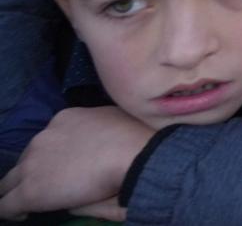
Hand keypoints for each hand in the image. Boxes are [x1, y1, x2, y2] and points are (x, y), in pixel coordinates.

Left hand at [0, 106, 151, 219]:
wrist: (134, 154)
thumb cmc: (136, 137)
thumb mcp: (113, 123)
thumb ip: (94, 134)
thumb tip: (85, 155)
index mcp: (64, 119)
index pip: (46, 141)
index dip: (51, 158)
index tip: (61, 170)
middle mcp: (44, 137)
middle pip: (25, 160)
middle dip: (33, 174)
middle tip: (48, 188)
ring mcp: (33, 163)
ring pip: (10, 182)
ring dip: (19, 191)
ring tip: (29, 206)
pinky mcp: (29, 191)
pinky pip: (5, 205)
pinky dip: (9, 211)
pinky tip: (19, 215)